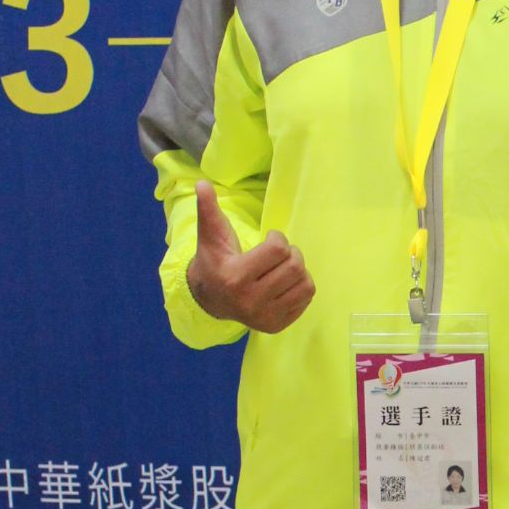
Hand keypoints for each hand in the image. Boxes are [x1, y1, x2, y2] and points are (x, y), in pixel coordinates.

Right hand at [185, 180, 315, 332]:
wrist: (210, 300)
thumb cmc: (214, 261)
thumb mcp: (210, 235)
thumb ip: (207, 209)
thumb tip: (202, 183)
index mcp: (234, 276)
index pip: (278, 249)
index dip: (278, 238)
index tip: (269, 238)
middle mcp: (250, 301)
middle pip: (295, 266)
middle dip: (291, 252)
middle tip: (279, 252)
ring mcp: (264, 317)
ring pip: (305, 284)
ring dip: (299, 269)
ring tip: (284, 266)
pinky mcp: (275, 326)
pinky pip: (306, 299)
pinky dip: (301, 286)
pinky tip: (285, 283)